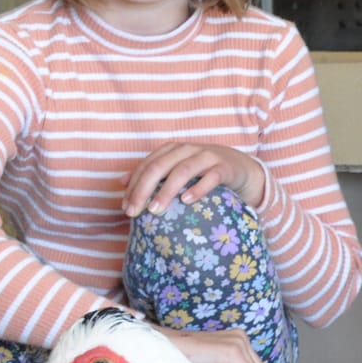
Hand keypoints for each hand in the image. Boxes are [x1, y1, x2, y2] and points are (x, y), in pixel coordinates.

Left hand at [123, 141, 263, 217]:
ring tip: (155, 210)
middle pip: (160, 167)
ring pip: (183, 171)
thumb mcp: (175, 170)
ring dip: (167, 191)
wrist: (241, 168)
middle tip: (134, 213)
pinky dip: (198, 188)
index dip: (133, 186)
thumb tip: (120, 182)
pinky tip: (187, 201)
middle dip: (143, 190)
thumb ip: (151, 174)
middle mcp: (188, 149)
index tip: (125, 208)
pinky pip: (211, 177)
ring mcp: (207, 157)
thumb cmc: (203, 172)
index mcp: (172, 149)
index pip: (147, 166)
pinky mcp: (225, 167)